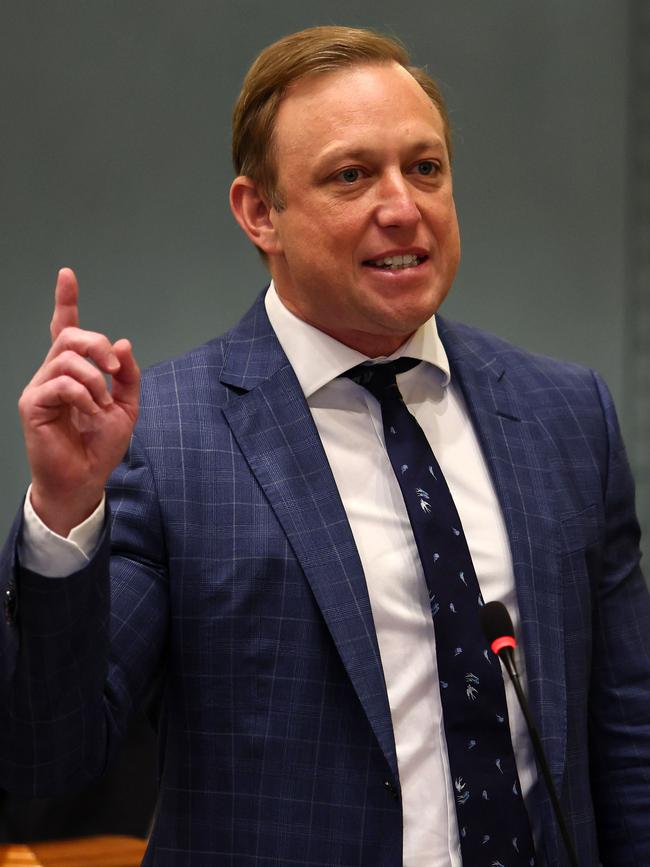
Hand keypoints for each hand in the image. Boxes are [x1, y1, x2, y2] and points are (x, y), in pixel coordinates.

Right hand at [18, 268, 139, 535]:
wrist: (86, 478)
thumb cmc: (100, 444)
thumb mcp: (126, 407)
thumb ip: (127, 376)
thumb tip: (123, 343)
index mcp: (74, 370)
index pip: (64, 327)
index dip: (65, 300)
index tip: (67, 275)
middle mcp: (53, 373)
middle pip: (70, 335)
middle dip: (97, 345)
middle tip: (114, 371)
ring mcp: (41, 387)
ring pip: (67, 358)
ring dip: (95, 379)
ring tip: (102, 404)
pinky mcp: (33, 405)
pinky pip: (62, 384)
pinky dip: (85, 397)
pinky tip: (91, 414)